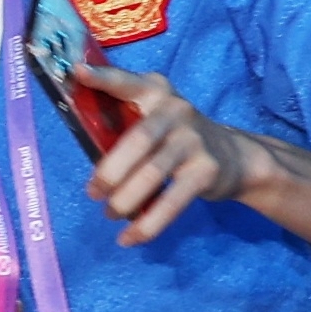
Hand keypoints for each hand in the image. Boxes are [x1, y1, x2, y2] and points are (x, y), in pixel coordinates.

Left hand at [75, 59, 256, 245]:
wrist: (233, 155)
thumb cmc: (175, 137)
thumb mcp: (154, 118)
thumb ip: (125, 124)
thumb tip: (87, 157)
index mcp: (155, 91)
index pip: (126, 82)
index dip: (102, 77)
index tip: (77, 73)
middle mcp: (176, 110)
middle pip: (137, 140)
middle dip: (110, 171)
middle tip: (92, 193)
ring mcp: (194, 140)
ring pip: (152, 174)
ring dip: (124, 200)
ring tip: (109, 213)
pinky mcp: (205, 171)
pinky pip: (171, 202)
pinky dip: (148, 224)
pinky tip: (129, 238)